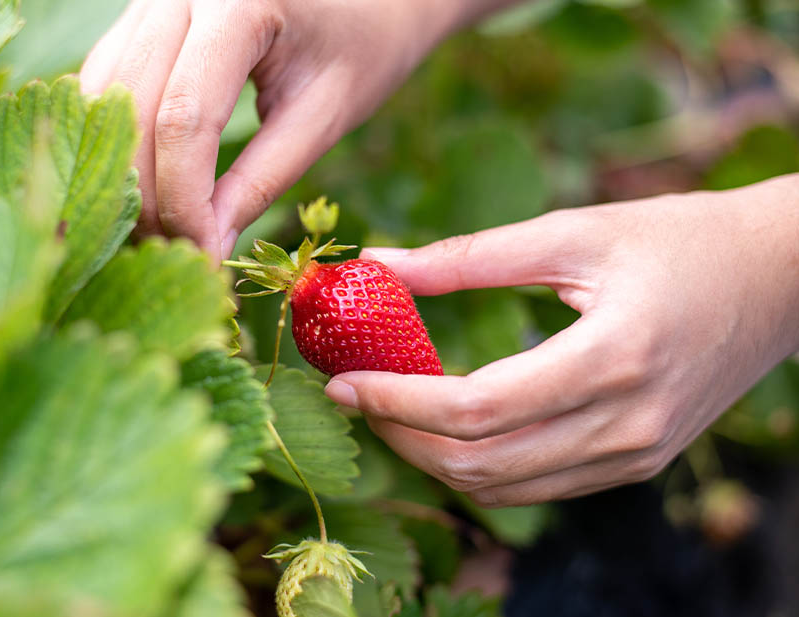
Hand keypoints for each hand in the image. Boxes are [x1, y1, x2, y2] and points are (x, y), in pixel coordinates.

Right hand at [80, 0, 482, 260]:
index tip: (203, 256)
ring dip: (125, 175)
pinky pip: (108, 84)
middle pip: (133, 111)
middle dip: (148, 197)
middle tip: (176, 258)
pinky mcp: (141, 14)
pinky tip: (146, 189)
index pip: (185, 117)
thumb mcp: (324, 116)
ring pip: (106, 99)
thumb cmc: (363, 44)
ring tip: (160, 234)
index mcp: (238, 2)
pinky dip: (121, 143)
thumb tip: (205, 246)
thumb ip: (262, 180)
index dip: (184, 199)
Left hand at [325, 175, 798, 506]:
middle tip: (353, 395)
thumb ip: (469, 256)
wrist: (777, 279)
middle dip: (400, 437)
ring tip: (389, 411)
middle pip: (480, 464)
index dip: (396, 401)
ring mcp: (635, 455)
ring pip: (504, 490)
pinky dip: (480, 466)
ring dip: (432, 459)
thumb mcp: (572, 232)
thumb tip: (379, 265)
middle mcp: (626, 424)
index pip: (477, 409)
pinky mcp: (636, 463)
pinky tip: (448, 427)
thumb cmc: (677, 240)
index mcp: (612, 358)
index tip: (341, 381)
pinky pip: (538, 486)